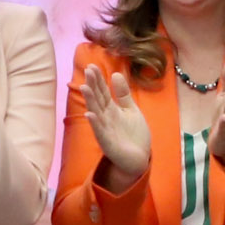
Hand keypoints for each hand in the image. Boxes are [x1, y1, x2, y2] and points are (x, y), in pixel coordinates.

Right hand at [81, 62, 151, 185]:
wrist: (139, 158)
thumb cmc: (133, 135)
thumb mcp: (131, 110)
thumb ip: (123, 94)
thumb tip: (116, 74)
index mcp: (111, 110)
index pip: (102, 92)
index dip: (98, 80)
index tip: (92, 66)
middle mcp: (106, 118)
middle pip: (98, 99)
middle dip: (93, 86)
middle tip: (88, 71)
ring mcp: (105, 130)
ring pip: (96, 113)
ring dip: (90, 101)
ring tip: (85, 88)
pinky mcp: (108, 143)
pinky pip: (100, 132)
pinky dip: (95, 123)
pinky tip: (90, 114)